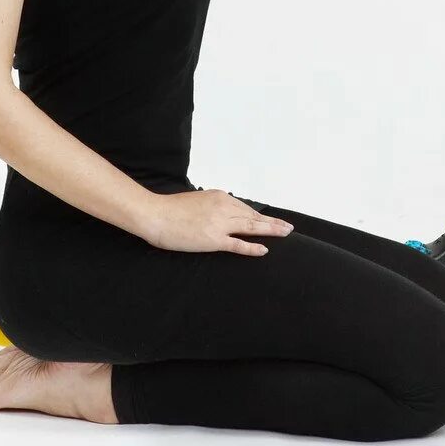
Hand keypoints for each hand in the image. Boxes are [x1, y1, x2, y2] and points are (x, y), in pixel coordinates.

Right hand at [139, 188, 294, 255]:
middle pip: (253, 216)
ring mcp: (220, 224)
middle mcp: (223, 207)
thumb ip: (211, 206)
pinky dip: (252, 247)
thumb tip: (219, 213)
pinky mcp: (214, 239)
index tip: (268, 219)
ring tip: (284, 234)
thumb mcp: (196, 200)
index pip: (244, 207)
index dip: (258, 215)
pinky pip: (238, 244)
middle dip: (272, 222)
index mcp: (219, 196)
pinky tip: (264, 249)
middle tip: (288, 227)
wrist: (156, 214)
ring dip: (270, 230)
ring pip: (251, 227)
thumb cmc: (170, 209)